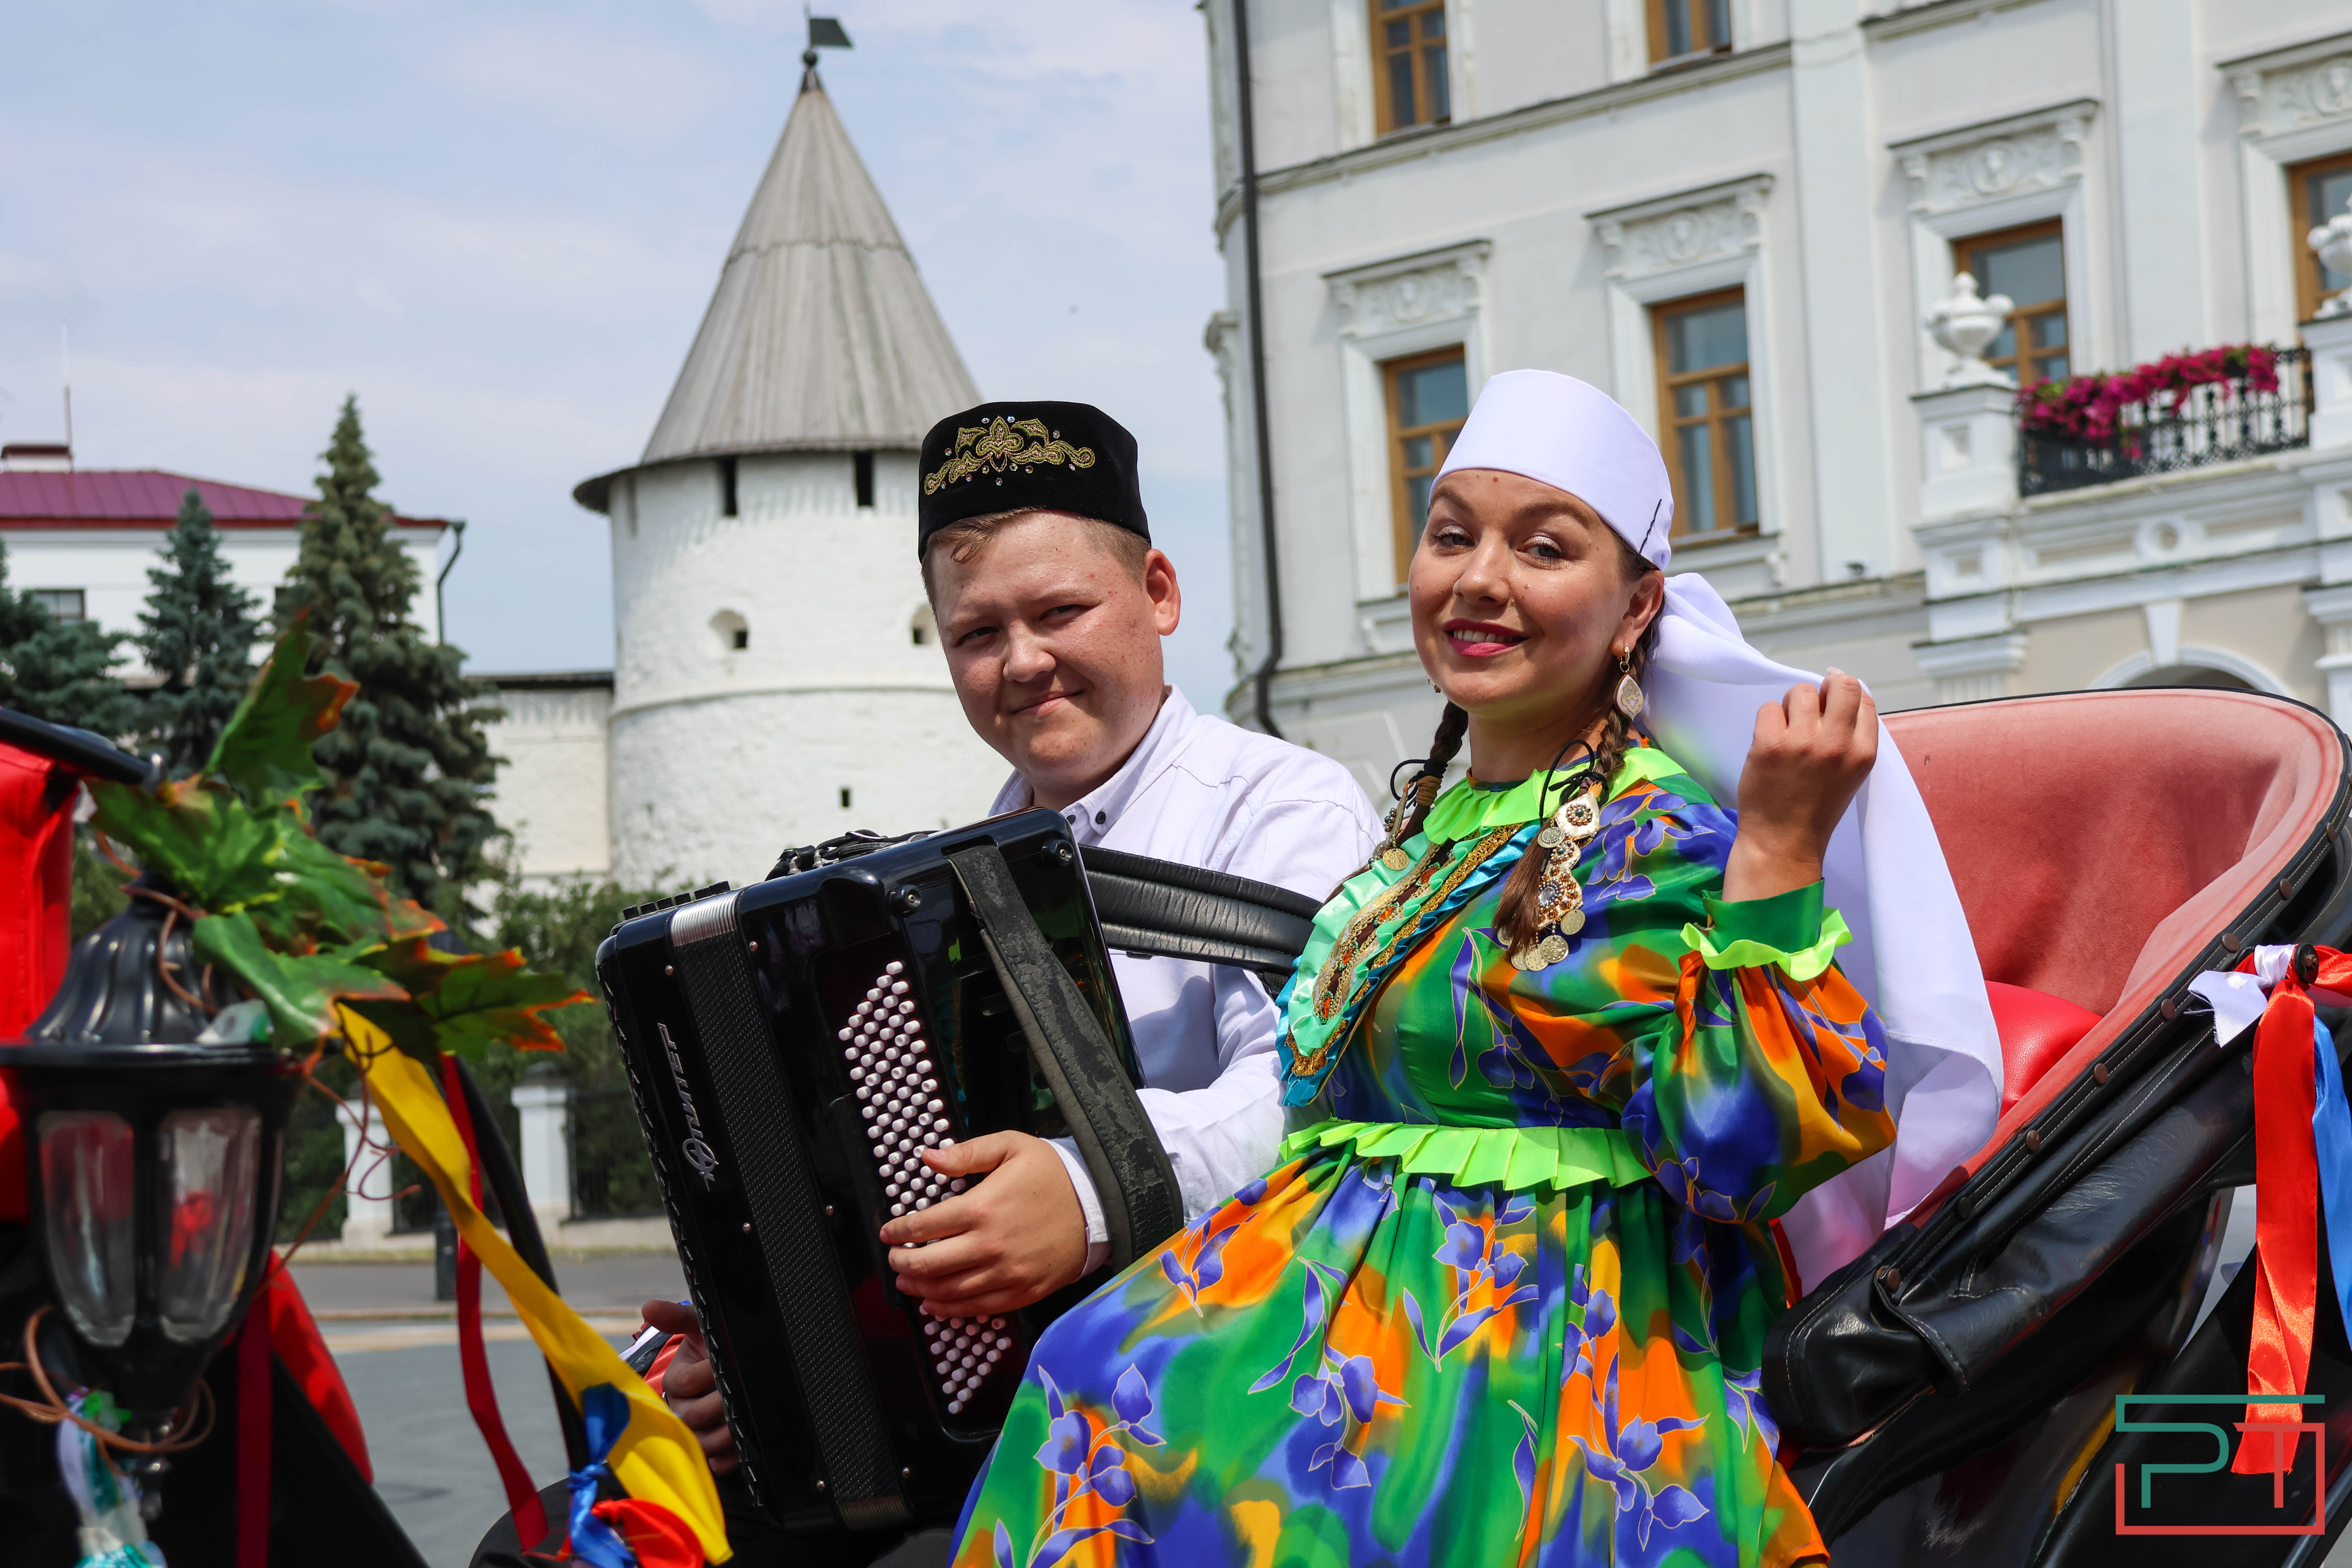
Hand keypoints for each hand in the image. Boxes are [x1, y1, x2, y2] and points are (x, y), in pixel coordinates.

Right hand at [640, 1298, 736, 1473]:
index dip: (703, 1375)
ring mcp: (698, 1432)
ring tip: (740, 1421)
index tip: (720, 1365)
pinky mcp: (714, 1451)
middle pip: (691, 1416)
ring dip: (724, 1433)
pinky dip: (731, 1456)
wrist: (737, 1365)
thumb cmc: (715, 1349)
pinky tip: (742, 1445)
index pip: (682, 1383)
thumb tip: (649, 1306)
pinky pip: (717, 1462)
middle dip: (716, 1405)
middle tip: (735, 1397)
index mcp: (677, 1381)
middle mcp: (683, 1409)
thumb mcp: (701, 1329)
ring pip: (703, 1443)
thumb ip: (678, 1317)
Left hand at [877, 1131, 1088, 1317]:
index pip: (924, 1226)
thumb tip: (928, 1157)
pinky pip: (977, 1308)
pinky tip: (934, 1304)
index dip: (898, 1231)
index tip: (888, 1232)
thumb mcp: (1011, 1147)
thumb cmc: (1052, 1174)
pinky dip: (949, 1309)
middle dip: (901, 1263)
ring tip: (907, 1282)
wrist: (1097, 1204)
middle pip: (929, 1264)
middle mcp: (990, 1245)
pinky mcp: (1022, 1291)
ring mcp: (1006, 1273)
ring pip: (948, 1291)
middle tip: (893, 1259)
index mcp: (982, 1207)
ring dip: (920, 1288)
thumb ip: (968, 1153)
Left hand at [1725, 670, 1877, 902]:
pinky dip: (1768, 721)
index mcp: (1863, 753)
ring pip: (1801, 692)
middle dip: (1825, 687)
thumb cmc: (1814, 809)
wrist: (1783, 843)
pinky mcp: (1770, 744)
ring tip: (1788, 731)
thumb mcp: (1849, 774)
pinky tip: (1770, 744)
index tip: (1830, 704)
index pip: (1864, 699)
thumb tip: (1838, 687)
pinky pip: (1769, 708)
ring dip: (1792, 705)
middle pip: (1841, 684)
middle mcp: (1838, 744)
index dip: (1844, 696)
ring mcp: (1803, 742)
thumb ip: (1850, 737)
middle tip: (1810, 708)